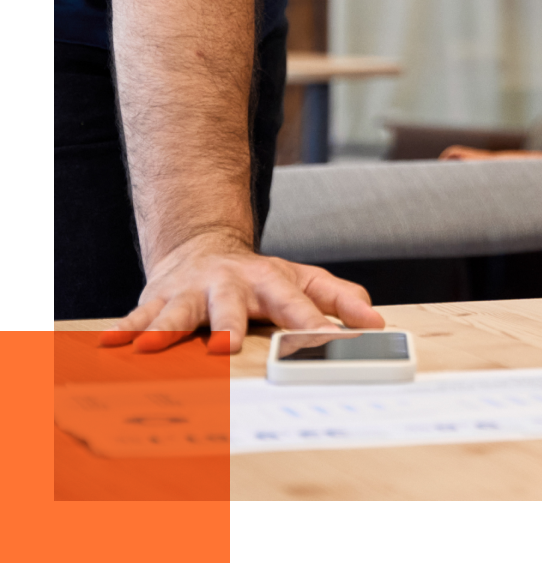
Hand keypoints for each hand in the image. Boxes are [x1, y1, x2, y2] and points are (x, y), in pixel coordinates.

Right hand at [100, 228, 384, 353]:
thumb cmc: (259, 277)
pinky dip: (127, 331)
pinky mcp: (159, 300)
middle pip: (230, 302)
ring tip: (155, 347)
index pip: (293, 301)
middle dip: (227, 322)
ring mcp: (192, 291)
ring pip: (179, 309)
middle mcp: (229, 283)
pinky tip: (112, 346)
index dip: (310, 320)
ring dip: (168, 328)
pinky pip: (140, 317)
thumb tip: (376, 322)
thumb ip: (339, 298)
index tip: (326, 339)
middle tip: (225, 347)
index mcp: (269, 280)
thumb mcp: (302, 279)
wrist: (204, 248)